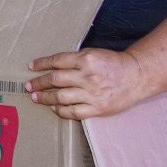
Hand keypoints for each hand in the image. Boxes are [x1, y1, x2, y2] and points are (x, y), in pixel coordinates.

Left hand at [27, 48, 145, 119]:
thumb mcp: (94, 54)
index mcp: (86, 59)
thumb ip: (74, 60)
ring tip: (36, 97)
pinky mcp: (98, 108)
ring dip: (45, 98)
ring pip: (61, 97)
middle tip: (28, 86)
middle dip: (38, 83)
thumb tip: (51, 66)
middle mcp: (88, 76)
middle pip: (55, 80)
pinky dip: (61, 111)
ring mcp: (92, 94)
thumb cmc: (113, 64)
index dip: (41, 64)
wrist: (137, 76)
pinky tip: (54, 108)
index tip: (31, 67)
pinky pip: (74, 112)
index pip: (57, 61)